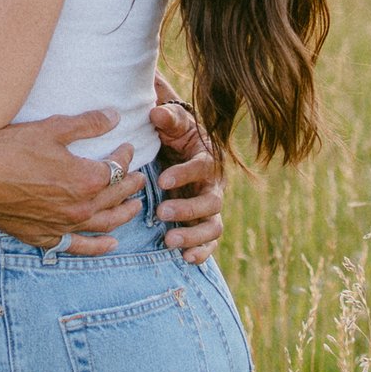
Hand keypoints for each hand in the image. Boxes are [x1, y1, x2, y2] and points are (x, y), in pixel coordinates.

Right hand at [0, 112, 145, 255]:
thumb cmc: (12, 148)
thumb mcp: (53, 128)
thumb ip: (88, 123)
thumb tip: (114, 116)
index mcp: (87, 180)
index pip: (117, 168)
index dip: (124, 155)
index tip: (125, 146)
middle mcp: (80, 208)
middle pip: (116, 196)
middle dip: (130, 185)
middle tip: (139, 178)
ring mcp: (63, 225)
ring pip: (104, 224)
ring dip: (123, 215)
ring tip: (134, 207)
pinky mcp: (44, 236)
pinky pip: (78, 246)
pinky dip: (97, 246)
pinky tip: (110, 244)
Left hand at [150, 92, 223, 263]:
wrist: (184, 147)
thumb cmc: (176, 133)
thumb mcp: (173, 122)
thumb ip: (167, 118)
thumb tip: (156, 112)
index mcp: (209, 157)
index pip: (203, 166)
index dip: (185, 174)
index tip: (163, 180)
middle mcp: (215, 184)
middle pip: (211, 201)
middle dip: (187, 209)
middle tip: (161, 212)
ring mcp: (211, 206)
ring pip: (212, 225)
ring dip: (193, 235)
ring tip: (170, 241)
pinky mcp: (205, 223)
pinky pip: (210, 241)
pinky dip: (202, 251)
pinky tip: (186, 258)